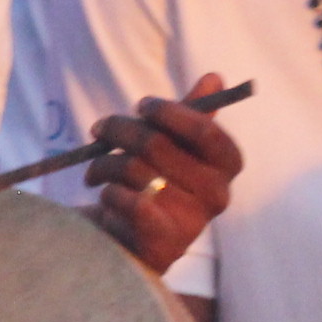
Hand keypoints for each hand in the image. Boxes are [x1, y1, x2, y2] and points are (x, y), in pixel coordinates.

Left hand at [86, 73, 241, 276]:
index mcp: (226, 166)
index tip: (141, 106)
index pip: (206, 131)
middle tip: (99, 129)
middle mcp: (217, 195)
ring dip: (104, 164)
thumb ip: (192, 114)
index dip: (169, 113)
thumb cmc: (157, 185)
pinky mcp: (164, 244)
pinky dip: (108, 191)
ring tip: (95, 170)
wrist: (133, 243)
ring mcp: (193, 221)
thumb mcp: (175, 146)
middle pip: (158, 144)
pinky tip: (105, 194)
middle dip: (120, 130)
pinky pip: (126, 199)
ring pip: (134, 169)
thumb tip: (214, 78)